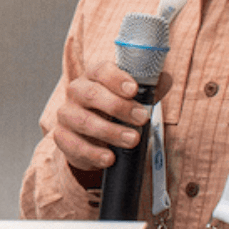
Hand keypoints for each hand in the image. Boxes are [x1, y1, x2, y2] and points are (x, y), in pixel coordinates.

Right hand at [50, 60, 171, 179]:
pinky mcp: (62, 136)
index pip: (101, 70)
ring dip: (110, 132)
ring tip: (132, 140)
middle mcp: (76, 91)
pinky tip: (109, 158)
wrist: (92, 135)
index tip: (134, 89)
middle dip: (120, 107)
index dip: (117, 78)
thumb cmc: (114, 109)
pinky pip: (74, 145)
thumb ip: (149, 88)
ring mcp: (67, 114)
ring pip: (84, 121)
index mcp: (93, 76)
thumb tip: (166, 79)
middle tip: (143, 117)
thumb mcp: (132, 97)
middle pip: (92, 94)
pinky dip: (93, 153)